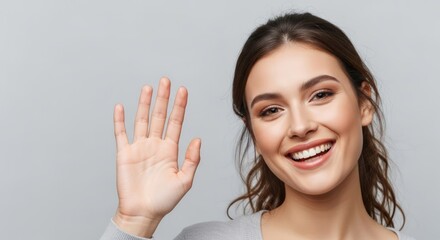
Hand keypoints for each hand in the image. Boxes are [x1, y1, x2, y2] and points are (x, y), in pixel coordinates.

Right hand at [112, 77, 200, 236]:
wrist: (143, 213)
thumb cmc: (164, 200)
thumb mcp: (185, 181)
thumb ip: (192, 159)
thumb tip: (197, 139)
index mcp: (170, 150)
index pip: (175, 122)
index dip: (180, 106)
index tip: (183, 90)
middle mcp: (155, 145)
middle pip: (159, 116)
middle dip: (163, 98)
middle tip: (165, 80)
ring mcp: (139, 148)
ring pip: (142, 120)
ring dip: (144, 103)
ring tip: (148, 87)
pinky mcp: (124, 153)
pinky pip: (121, 133)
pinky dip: (120, 120)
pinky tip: (121, 107)